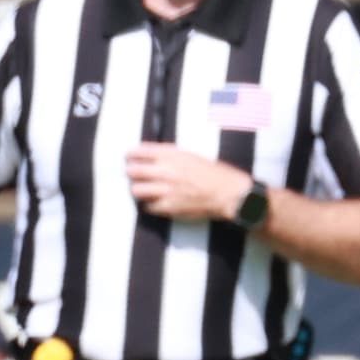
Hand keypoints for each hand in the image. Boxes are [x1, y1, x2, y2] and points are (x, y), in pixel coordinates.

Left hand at [125, 141, 252, 221]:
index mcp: (172, 156)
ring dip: (138, 189)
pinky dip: (150, 204)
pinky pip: (148, 206)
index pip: (139, 152)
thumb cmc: (214, 173)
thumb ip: (169, 154)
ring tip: (144, 189)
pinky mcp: (169, 207)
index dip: (131, 155)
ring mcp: (166, 190)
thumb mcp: (191, 156)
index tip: (129, 157)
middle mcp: (166, 171)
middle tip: (134, 174)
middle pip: (132, 171)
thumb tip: (147, 153)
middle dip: (131, 172)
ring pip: (136, 190)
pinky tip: (156, 202)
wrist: (230, 194)